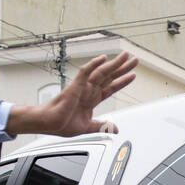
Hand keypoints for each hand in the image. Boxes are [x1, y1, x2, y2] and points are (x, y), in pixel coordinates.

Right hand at [6, 52, 137, 136]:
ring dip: (115, 64)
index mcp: (92, 99)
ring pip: (102, 72)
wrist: (49, 124)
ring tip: (126, 56)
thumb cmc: (62, 123)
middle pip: (110, 76)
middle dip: (122, 68)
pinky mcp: (75, 86)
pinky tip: (103, 58)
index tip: (132, 75)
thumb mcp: (88, 127)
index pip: (111, 87)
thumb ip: (102, 126)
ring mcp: (83, 87)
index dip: (122, 81)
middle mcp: (89, 90)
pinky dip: (94, 64)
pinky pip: (86, 73)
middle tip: (135, 59)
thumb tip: (115, 128)